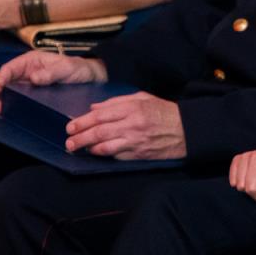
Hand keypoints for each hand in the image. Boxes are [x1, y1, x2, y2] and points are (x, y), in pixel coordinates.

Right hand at [0, 51, 106, 112]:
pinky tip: (5, 109)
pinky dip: (7, 101)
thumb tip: (33, 78)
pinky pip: (15, 95)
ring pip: (6, 88)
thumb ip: (50, 73)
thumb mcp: (66, 68)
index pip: (10, 68)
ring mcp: (27, 81)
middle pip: (3, 78)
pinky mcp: (31, 91)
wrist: (88, 76)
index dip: (0, 78)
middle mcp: (26, 69)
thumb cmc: (77, 68)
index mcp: (31, 60)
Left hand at [65, 92, 185, 159]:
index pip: (100, 115)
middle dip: (79, 137)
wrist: (187, 130)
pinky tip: (95, 152)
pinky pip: (116, 155)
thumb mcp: (143, 99)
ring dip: (87, 148)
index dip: (82, 121)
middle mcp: (133, 124)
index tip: (70, 126)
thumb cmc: (165, 112)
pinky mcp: (139, 154)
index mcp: (133, 108)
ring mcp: (135, 141)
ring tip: (76, 148)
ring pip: (104, 146)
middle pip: (98, 132)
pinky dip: (103, 154)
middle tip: (68, 141)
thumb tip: (94, 108)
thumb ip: (117, 102)